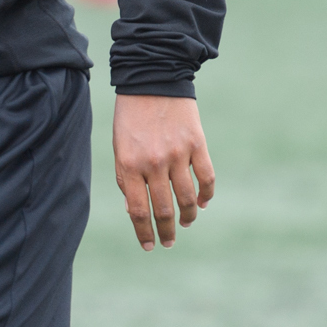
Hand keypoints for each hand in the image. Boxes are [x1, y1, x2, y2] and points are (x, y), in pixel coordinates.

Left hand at [113, 94, 214, 249]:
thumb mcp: (119, 147)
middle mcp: (153, 163)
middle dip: (166, 231)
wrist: (152, 80)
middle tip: (169, 242)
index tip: (148, 246)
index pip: (137, 211)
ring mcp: (177, 154)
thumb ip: (125, 178)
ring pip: (187, 199)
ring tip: (186, 222)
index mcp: (129, 164)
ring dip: (188, 216)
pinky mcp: (196, 144)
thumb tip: (134, 211)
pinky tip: (203, 203)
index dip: (143, 233)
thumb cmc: (131, 117)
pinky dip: (206, 194)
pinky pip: (206, 178)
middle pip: (163, 209)